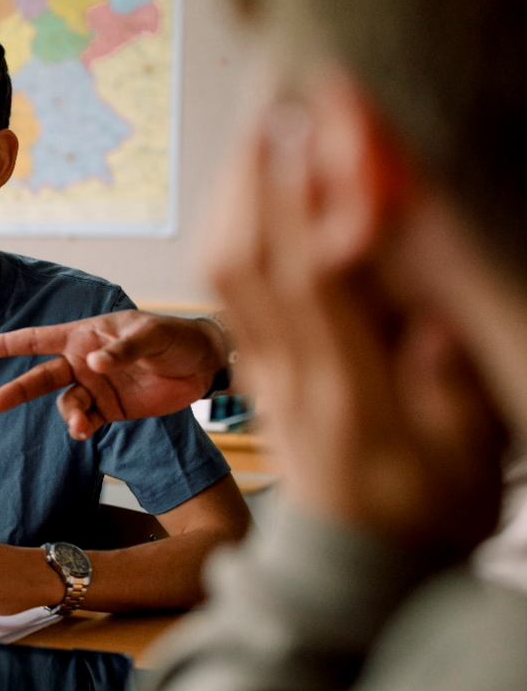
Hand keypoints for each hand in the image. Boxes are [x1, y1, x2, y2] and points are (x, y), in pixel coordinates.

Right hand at [0, 310, 227, 439]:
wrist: (204, 365)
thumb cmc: (175, 337)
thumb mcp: (153, 335)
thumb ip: (123, 349)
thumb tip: (93, 363)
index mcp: (85, 336)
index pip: (40, 339)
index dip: (10, 343)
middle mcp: (82, 362)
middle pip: (41, 378)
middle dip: (16, 390)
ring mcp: (94, 388)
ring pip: (65, 405)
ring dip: (68, 416)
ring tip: (80, 426)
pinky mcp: (110, 410)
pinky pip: (86, 422)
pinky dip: (82, 429)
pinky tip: (84, 432)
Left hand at [205, 98, 505, 556]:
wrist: (354, 575)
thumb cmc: (425, 517)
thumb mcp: (465, 462)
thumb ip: (447, 390)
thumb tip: (432, 323)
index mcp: (348, 392)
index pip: (314, 282)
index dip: (308, 205)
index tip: (318, 140)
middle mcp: (292, 377)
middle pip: (249, 267)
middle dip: (257, 185)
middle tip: (274, 115)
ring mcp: (265, 377)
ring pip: (224, 279)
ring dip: (235, 203)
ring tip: (257, 140)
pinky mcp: (256, 377)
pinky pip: (224, 300)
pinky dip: (233, 238)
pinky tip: (250, 200)